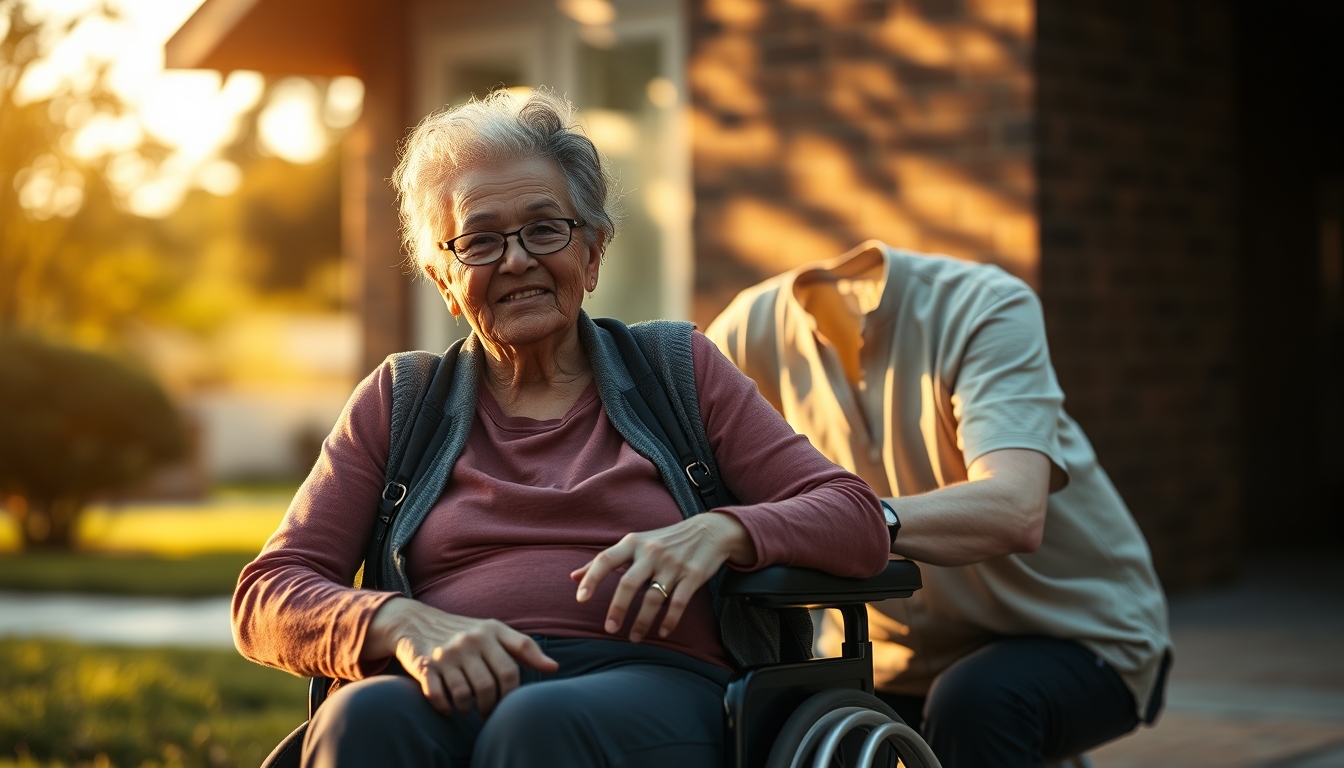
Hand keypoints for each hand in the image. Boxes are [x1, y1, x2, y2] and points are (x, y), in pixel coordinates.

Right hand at [363, 598, 557, 716]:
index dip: (514, 691)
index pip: (511, 668)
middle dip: (491, 705)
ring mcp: (446, 654)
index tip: (513, 701)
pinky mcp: (425, 666)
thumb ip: (524, 648)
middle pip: (489, 686)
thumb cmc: (464, 631)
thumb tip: (553, 668)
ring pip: (465, 694)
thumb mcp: (494, 631)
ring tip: (470, 709)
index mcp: (490, 632)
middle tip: (489, 712)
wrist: (415, 621)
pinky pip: (439, 697)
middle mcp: (469, 642)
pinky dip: (446, 708)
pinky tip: (450, 707)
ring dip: (469, 709)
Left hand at [570, 512, 756, 642]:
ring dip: (642, 622)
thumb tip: (573, 577)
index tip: (580, 598)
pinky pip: (678, 602)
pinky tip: (661, 632)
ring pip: (654, 597)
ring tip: (633, 638)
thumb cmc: (665, 540)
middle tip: (609, 629)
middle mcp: (651, 552)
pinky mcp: (693, 575)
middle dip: (617, 608)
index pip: (606, 559)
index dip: (592, 578)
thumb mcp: (635, 543)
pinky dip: (669, 620)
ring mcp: (673, 564)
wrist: (709, 530)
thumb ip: (605, 560)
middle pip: (629, 583)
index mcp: (634, 542)